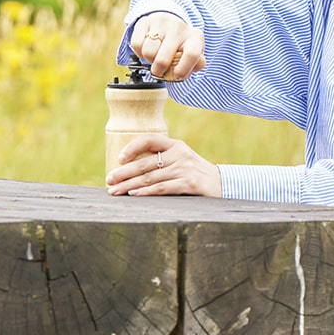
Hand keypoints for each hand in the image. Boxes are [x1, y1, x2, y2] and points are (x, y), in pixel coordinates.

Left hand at [106, 134, 220, 196]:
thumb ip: (162, 160)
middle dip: (124, 173)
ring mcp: (185, 169)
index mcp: (175, 145)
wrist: (224, 186)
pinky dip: (146, 192)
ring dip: (129, 186)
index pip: (149, 139)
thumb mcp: (181, 161)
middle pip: (145, 163)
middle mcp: (179, 154)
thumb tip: (130, 169)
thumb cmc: (196, 174)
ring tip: (115, 191)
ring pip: (150, 177)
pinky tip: (134, 195)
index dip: (132, 148)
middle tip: (109, 180)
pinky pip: (162, 188)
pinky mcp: (189, 184)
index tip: (119, 159)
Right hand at [129, 11, 203, 80]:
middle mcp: (178, 28)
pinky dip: (139, 52)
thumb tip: (183, 73)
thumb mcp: (194, 53)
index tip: (176, 75)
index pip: (192, 54)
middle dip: (159, 71)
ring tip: (154, 57)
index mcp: (194, 37)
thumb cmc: (182, 43)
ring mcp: (161, 23)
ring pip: (148, 52)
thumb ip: (195, 65)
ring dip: (149, 60)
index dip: (182, 70)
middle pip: (163, 59)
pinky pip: (136, 44)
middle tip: (160, 70)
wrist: (170, 21)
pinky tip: (146, 48)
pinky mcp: (144, 21)